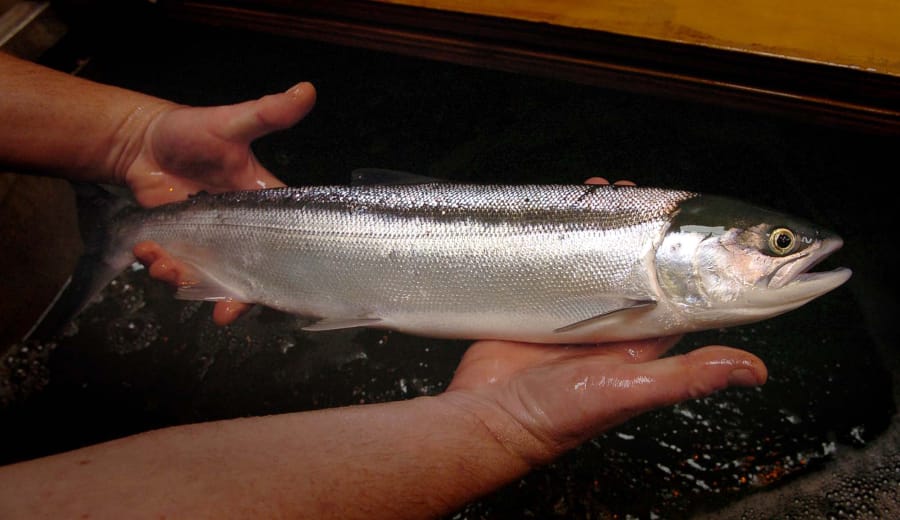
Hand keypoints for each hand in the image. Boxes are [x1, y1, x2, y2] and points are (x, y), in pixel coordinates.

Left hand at [129, 82, 316, 322]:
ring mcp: (208, 242)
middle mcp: (240, 231)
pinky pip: (178, 270)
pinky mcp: (179, 245)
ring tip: (165, 267)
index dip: (285, 270)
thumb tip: (308, 89)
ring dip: (188, 281)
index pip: (285, 243)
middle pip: (251, 276)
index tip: (280, 290)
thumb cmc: (190, 131)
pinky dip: (163, 270)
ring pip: (210, 278)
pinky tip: (149, 257)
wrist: (139, 141)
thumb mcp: (231, 123)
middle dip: (238, 299)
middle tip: (224, 313)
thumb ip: (268, 113)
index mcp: (262, 205)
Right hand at [436, 176, 765, 464]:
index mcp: (641, 340)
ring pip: (591, 258)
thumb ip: (688, 376)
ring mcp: (571, 312)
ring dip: (594, 225)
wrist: (492, 417)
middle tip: (628, 192)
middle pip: (630, 265)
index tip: (677, 215)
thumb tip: (756, 371)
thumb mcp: (631, 389)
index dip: (678, 253)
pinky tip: (554, 213)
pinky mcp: (536, 305)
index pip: (673, 289)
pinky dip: (555, 237)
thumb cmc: (562, 413)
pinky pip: (551, 264)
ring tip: (594, 190)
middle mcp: (610, 322)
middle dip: (632, 227)